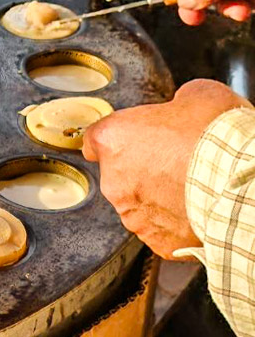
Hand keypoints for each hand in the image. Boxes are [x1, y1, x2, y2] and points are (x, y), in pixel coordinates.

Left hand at [81, 79, 250, 258]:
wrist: (242, 183)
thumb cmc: (217, 139)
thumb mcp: (196, 96)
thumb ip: (174, 103)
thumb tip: (181, 105)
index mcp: (114, 139)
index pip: (96, 139)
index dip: (118, 138)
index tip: (131, 140)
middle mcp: (114, 180)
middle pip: (119, 173)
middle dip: (144, 168)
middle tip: (177, 161)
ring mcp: (133, 214)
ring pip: (139, 204)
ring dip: (159, 196)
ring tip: (192, 186)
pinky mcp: (157, 240)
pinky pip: (161, 229)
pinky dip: (175, 222)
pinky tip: (197, 208)